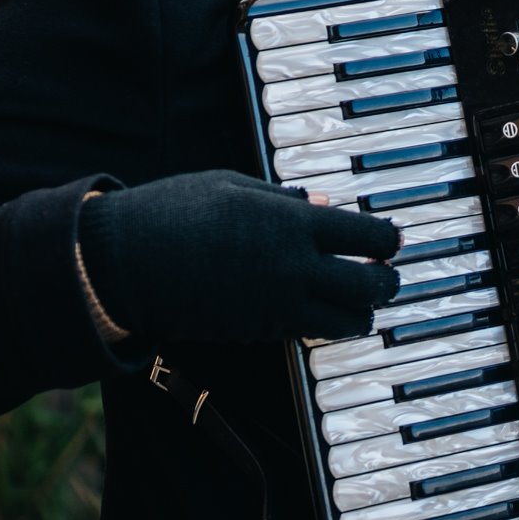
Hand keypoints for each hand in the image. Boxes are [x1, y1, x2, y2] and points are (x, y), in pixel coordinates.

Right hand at [79, 169, 400, 344]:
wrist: (125, 263)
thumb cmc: (173, 211)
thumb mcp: (232, 187)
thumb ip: (286, 198)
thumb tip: (326, 203)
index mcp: (292, 222)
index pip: (368, 236)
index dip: (389, 240)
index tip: (393, 241)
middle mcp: (294, 266)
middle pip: (371, 285)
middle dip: (388, 282)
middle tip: (387, 276)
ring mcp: (278, 303)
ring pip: (348, 321)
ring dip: (362, 312)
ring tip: (360, 302)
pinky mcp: (258, 331)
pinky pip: (310, 333)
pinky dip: (326, 325)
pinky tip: (322, 312)